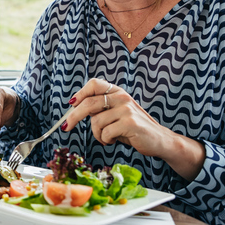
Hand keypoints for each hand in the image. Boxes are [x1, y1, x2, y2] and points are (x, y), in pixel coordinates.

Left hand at [64, 78, 204, 179]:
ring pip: (96, 122)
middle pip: (89, 103)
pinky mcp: (130, 123)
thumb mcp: (116, 114)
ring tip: (108, 137)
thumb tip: (74, 107)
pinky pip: (105, 133)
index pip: (94, 84)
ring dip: (97, 135)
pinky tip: (115, 140)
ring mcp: (126, 109)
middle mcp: (122, 97)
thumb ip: (100, 108)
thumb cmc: (133, 128)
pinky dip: (106, 140)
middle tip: (65, 127)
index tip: (70, 104)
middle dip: (73, 117)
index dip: (80, 93)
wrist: (159, 140)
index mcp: (117, 92)